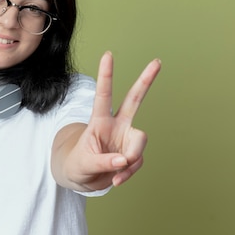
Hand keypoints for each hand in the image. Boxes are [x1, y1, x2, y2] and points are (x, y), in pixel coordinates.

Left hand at [60, 52, 160, 189]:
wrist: (83, 179)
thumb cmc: (78, 165)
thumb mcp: (83, 164)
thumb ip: (104, 162)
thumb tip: (125, 160)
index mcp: (99, 121)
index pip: (103, 95)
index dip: (106, 76)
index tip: (108, 55)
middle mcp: (116, 125)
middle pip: (134, 99)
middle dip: (145, 81)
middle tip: (157, 62)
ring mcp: (127, 138)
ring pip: (140, 143)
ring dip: (131, 161)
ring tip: (115, 173)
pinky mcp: (133, 153)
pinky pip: (137, 162)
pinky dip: (128, 173)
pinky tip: (117, 178)